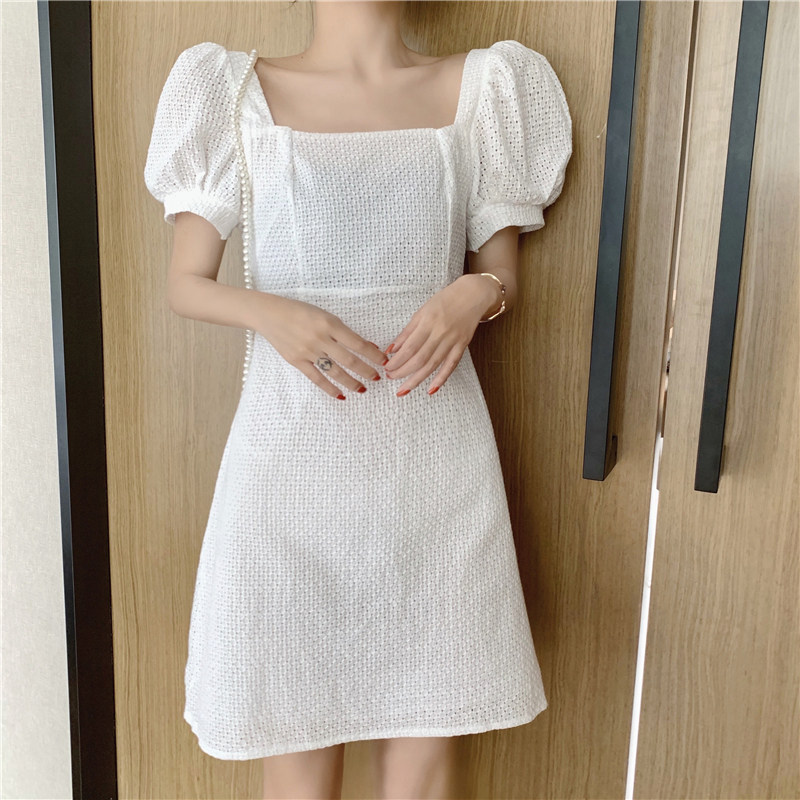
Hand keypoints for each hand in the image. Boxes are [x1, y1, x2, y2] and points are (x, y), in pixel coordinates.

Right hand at [255, 295, 387, 399]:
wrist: (270, 314)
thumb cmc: (301, 312)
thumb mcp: (324, 315)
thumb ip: (343, 331)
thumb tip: (365, 346)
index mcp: (330, 323)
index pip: (358, 343)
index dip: (373, 354)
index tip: (384, 361)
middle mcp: (320, 338)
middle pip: (349, 360)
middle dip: (366, 371)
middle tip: (377, 378)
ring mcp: (308, 352)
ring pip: (335, 372)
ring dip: (351, 382)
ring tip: (363, 389)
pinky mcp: (297, 361)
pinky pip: (317, 379)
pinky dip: (330, 389)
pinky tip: (342, 395)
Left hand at [384, 274, 501, 394]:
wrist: (473, 295)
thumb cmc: (445, 300)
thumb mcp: (422, 311)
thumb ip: (407, 331)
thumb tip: (392, 349)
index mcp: (428, 322)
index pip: (409, 347)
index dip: (397, 360)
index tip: (387, 368)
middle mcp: (440, 332)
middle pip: (419, 358)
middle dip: (403, 371)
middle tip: (391, 378)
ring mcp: (452, 341)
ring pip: (433, 365)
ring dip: (417, 379)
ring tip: (404, 389)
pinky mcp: (462, 346)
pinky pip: (450, 365)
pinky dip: (441, 379)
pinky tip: (431, 389)